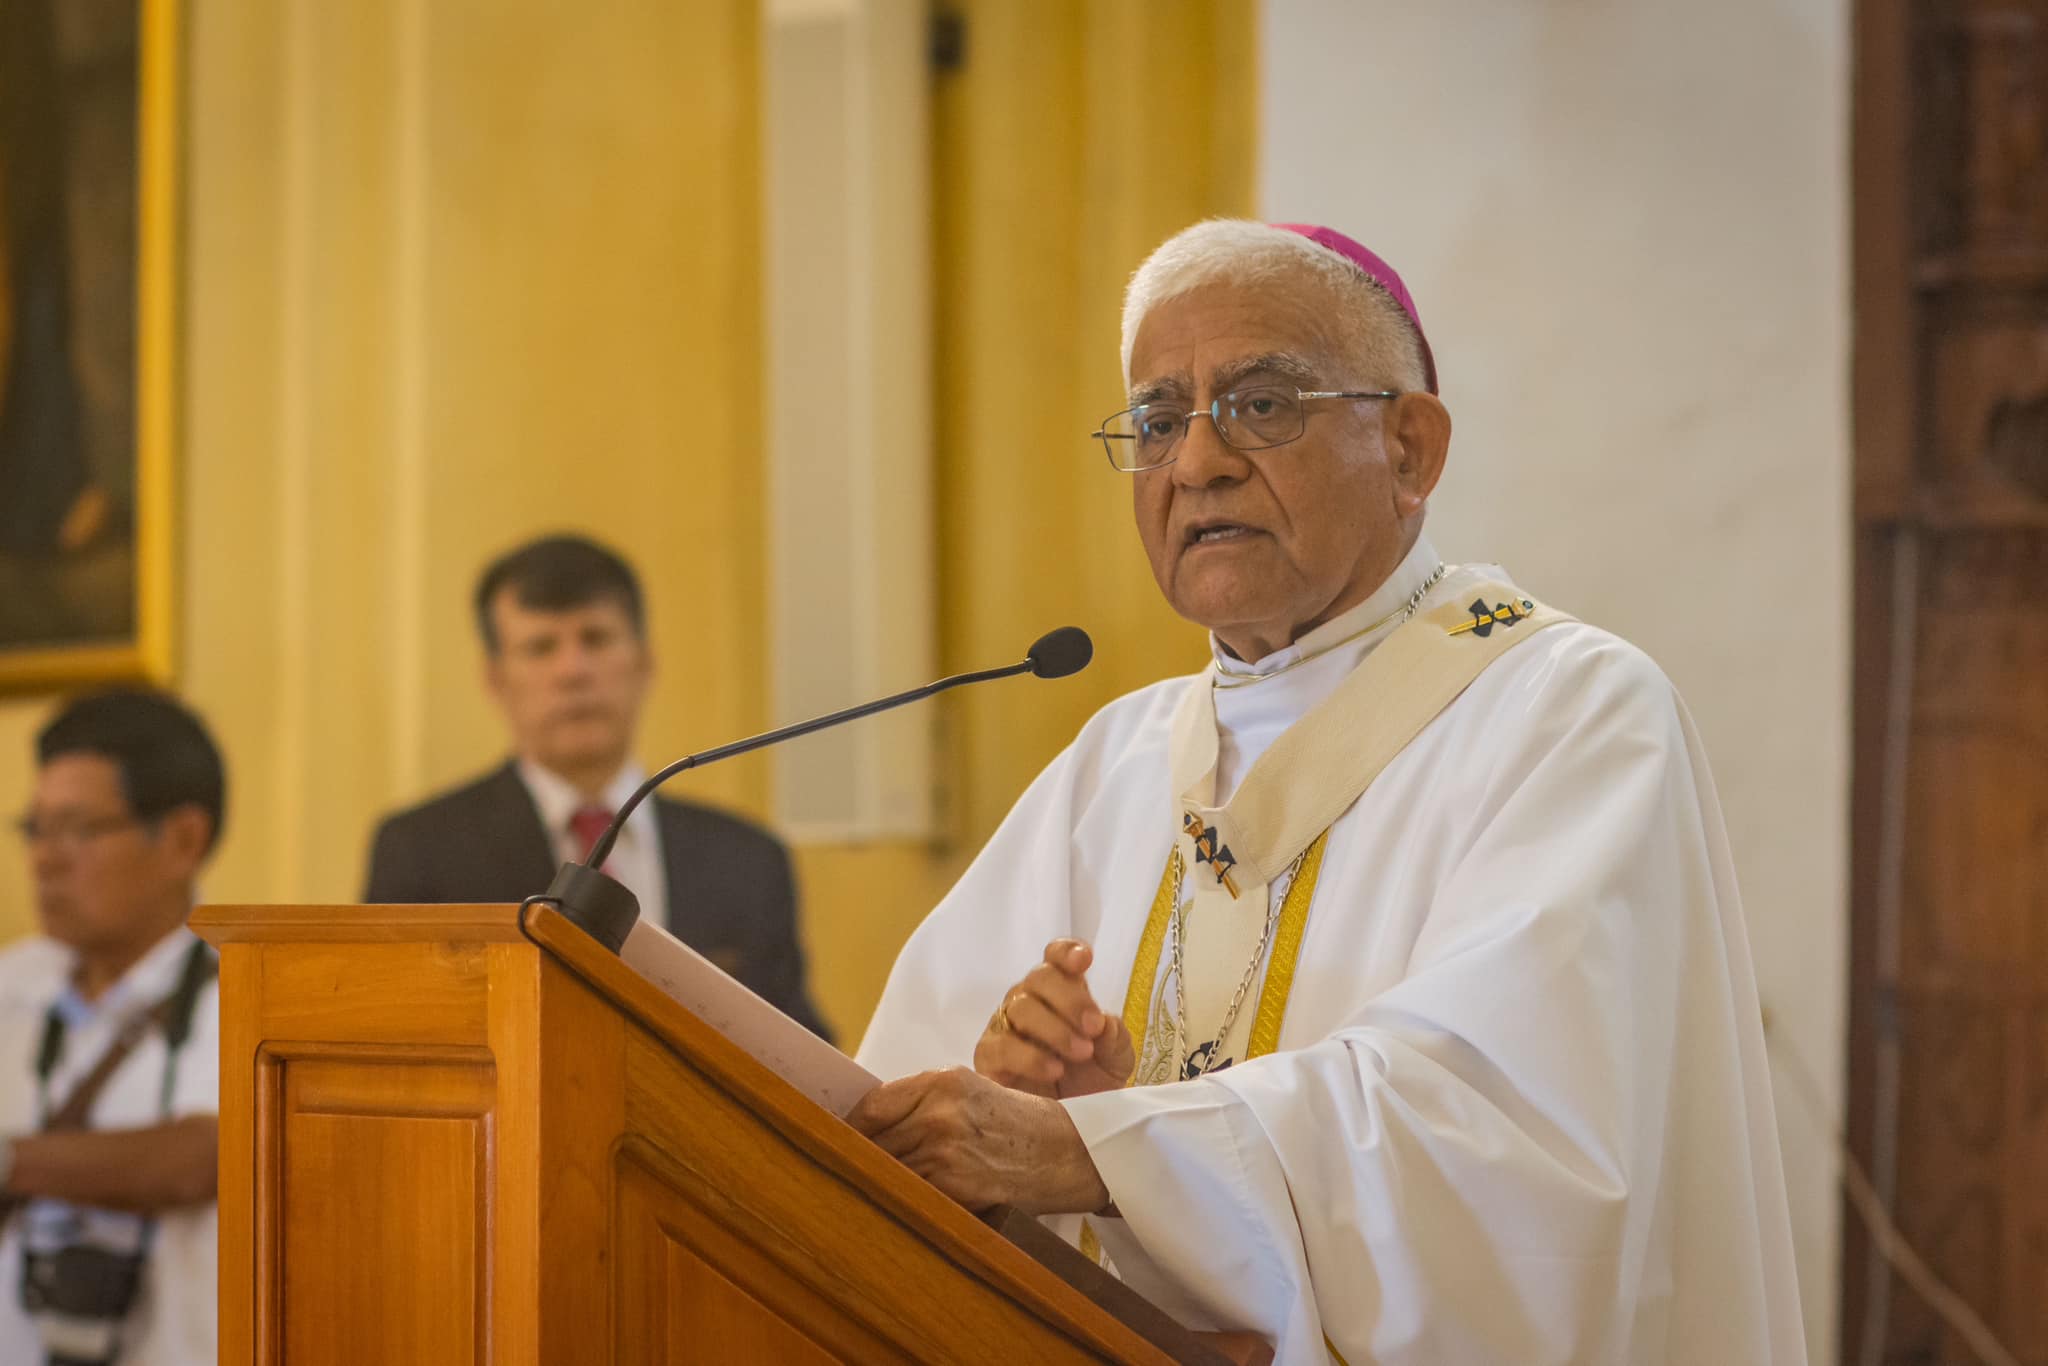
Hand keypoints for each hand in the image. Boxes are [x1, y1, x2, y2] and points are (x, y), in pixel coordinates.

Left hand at [846, 1066, 1109, 1214]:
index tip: (837, 1136)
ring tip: (869, 1186)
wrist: (1066, 1151)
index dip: (849, 1126)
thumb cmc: (1012, 1120)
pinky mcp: (956, 1187)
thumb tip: (860, 1123)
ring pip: (887, 1170)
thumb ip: (918, 1102)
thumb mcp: (966, 1091)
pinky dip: (903, 1197)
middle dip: (860, 1156)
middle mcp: (940, 1114)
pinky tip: (904, 1198)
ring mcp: (946, 1152)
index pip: (870, 1106)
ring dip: (877, 1180)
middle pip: (872, 1141)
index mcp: (940, 1082)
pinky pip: (911, 1193)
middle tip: (843, 1167)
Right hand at [974, 940, 1135, 1098]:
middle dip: (1070, 999)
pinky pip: (1000, 1046)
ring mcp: (1005, 1026)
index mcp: (1062, 992)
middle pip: (1039, 977)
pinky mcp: (989, 1057)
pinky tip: (1053, 1070)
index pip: (1055, 957)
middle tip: (1093, 1027)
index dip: (1066, 952)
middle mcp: (1030, 1001)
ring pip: (1020, 1007)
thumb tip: (1103, 1024)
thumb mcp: (1116, 1060)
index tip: (1084, 960)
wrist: (1073, 1125)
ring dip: (1054, 1028)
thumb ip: (1114, 1037)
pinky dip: (1029, 1056)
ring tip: (1080, 1053)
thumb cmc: (1093, 1082)